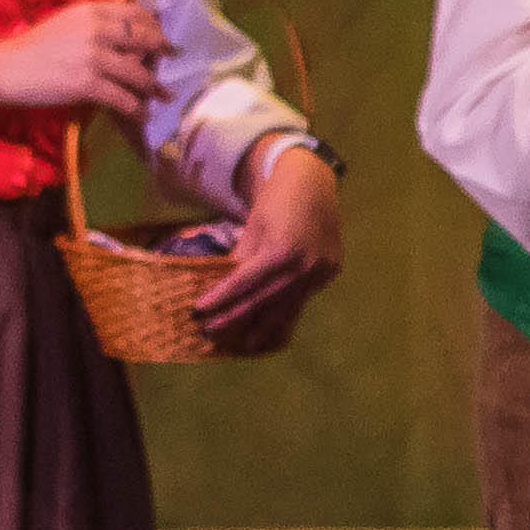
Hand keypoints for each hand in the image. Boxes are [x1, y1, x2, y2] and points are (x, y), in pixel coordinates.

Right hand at [0, 0, 158, 120]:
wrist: (6, 68)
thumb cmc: (36, 47)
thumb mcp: (67, 23)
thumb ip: (97, 23)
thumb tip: (131, 33)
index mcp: (91, 11)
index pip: (136, 14)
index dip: (155, 27)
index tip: (162, 39)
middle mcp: (96, 30)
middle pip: (145, 40)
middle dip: (162, 54)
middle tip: (171, 63)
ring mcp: (93, 57)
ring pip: (138, 73)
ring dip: (155, 87)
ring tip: (164, 96)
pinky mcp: (87, 84)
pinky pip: (123, 99)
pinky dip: (137, 109)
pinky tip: (143, 115)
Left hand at [192, 139, 342, 351]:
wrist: (313, 184)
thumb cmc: (275, 202)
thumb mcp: (252, 228)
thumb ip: (242, 259)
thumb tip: (225, 288)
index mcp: (281, 250)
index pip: (244, 282)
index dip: (220, 298)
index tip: (199, 311)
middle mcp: (304, 265)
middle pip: (263, 299)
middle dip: (236, 317)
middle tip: (211, 332)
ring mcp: (320, 271)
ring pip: (287, 306)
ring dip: (264, 327)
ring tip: (246, 345)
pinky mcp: (330, 272)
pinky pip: (304, 299)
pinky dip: (287, 315)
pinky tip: (274, 329)